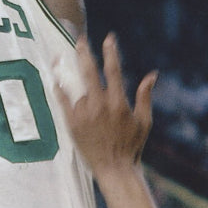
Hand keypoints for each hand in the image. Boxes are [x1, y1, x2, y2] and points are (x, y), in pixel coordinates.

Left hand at [55, 34, 156, 175]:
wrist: (114, 169)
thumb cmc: (131, 146)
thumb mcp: (144, 121)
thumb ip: (145, 96)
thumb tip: (152, 75)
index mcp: (119, 103)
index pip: (113, 71)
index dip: (111, 53)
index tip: (108, 38)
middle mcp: (100, 106)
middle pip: (89, 72)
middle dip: (84, 53)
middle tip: (79, 39)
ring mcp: (85, 115)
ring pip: (75, 87)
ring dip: (67, 70)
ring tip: (59, 57)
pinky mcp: (73, 124)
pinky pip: (63, 102)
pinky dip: (59, 90)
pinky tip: (55, 80)